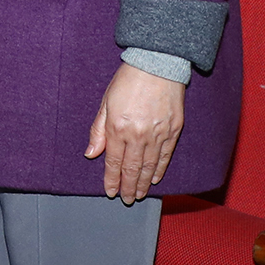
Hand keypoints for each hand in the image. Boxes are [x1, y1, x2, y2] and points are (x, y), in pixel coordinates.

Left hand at [85, 61, 185, 202]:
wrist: (157, 65)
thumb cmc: (128, 81)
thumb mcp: (105, 102)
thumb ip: (98, 130)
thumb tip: (90, 154)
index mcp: (118, 128)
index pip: (113, 161)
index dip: (111, 179)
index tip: (109, 191)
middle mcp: (138, 135)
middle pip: (131, 168)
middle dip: (127, 186)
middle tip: (126, 199)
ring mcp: (158, 134)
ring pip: (149, 166)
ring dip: (142, 183)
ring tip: (138, 195)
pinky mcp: (174, 131)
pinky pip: (165, 156)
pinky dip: (159, 170)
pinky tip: (153, 179)